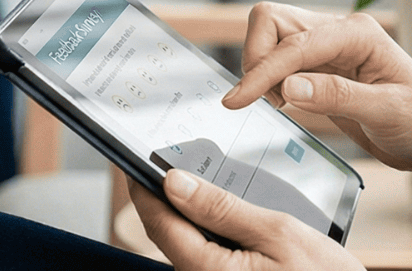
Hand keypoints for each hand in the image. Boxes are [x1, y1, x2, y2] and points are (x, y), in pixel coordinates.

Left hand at [131, 173, 362, 270]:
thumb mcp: (277, 231)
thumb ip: (223, 207)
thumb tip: (175, 182)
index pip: (157, 222)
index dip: (143, 186)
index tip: (133, 157)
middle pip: (170, 232)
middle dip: (171, 195)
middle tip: (177, 156)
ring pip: (189, 243)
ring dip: (196, 213)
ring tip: (211, 179)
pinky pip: (209, 255)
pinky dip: (215, 230)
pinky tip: (234, 212)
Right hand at [226, 4, 411, 202]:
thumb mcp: (387, 113)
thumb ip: (336, 96)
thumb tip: (288, 86)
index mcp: (359, 33)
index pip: (295, 43)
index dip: (263, 70)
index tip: (238, 100)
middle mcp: (340, 32)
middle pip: (273, 21)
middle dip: (257, 58)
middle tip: (264, 100)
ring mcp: (329, 48)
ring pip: (272, 37)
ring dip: (262, 69)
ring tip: (280, 104)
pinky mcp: (320, 68)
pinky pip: (280, 61)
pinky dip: (270, 80)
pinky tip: (284, 103)